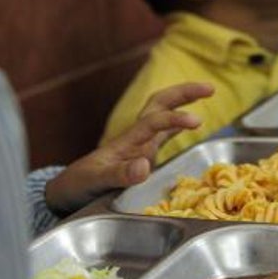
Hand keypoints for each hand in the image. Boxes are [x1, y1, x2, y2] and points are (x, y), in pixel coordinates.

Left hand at [43, 82, 214, 214]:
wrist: (67, 191)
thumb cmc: (78, 185)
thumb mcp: (96, 181)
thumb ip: (120, 174)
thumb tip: (144, 166)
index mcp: (127, 141)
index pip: (154, 121)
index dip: (175, 118)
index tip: (196, 121)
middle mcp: (136, 139)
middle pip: (160, 104)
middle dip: (183, 93)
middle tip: (210, 87)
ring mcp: (139, 146)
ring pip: (163, 113)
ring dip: (183, 100)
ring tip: (208, 91)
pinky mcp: (141, 155)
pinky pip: (163, 132)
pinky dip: (178, 123)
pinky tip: (192, 121)